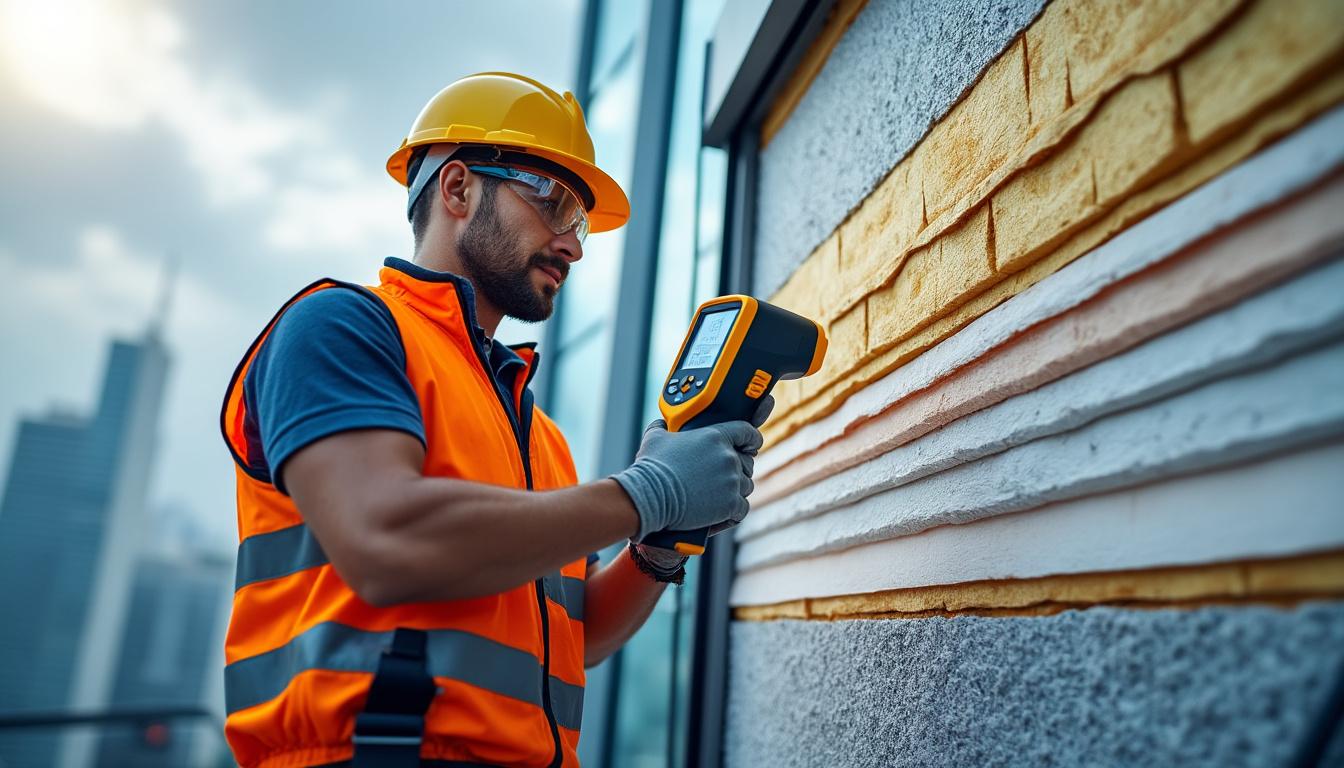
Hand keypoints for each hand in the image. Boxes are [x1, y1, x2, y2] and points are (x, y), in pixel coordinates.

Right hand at [610, 403, 767, 540]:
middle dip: (738, 470)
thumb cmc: (652, 467)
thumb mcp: (655, 438)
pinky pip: (742, 508)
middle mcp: (728, 457)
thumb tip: (661, 423)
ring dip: (735, 491)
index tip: (751, 446)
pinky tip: (723, 512)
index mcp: (716, 436)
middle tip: (722, 478)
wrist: (650, 496)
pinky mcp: (730, 504)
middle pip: (747, 463)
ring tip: (718, 496)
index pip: (747, 432)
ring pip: (746, 486)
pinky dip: (734, 511)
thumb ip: (662, 427)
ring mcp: (731, 481)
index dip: (751, 439)